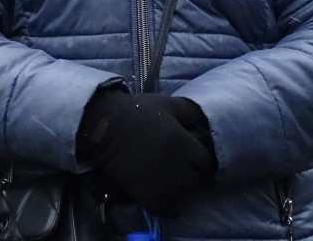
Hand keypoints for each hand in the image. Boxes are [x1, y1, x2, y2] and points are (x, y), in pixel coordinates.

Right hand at [77, 90, 213, 215]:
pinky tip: (167, 201)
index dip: (203, 163)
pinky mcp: (146, 194)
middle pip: (196, 181)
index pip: (208, 164)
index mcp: (186, 146)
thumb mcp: (168, 104)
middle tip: (181, 170)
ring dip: (179, 190)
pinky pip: (166, 210)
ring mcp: (163, 183)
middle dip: (191, 175)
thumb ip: (191, 112)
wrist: (105, 125)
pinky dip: (170, 208)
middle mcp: (178, 168)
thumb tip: (204, 122)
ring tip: (172, 183)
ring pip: (182, 196)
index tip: (196, 162)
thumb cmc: (137, 111)